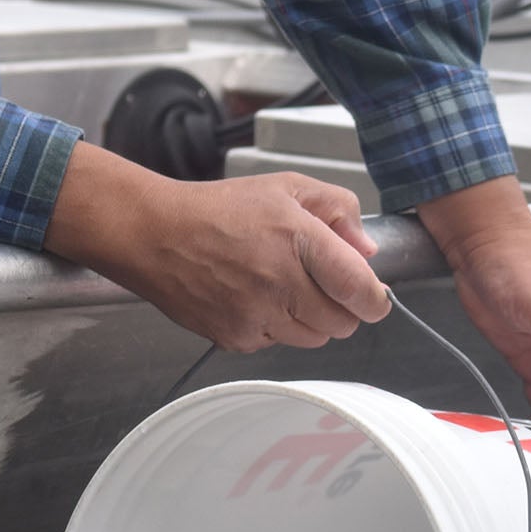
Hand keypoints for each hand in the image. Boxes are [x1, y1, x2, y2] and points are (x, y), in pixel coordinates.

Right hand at [45, 143, 389, 349]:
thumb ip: (338, 209)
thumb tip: (368, 250)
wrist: (155, 235)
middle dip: (342, 309)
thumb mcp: (286, 187)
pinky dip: (274, 327)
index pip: (360, 288)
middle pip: (341, 324)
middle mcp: (280, 282)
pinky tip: (253, 298)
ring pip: (312, 339)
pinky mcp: (235, 338)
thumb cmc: (219, 210)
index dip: (375, 299)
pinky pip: (275, 343)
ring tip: (282, 288)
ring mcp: (257, 315)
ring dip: (309, 320)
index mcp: (299, 239)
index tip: (374, 297)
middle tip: (324, 288)